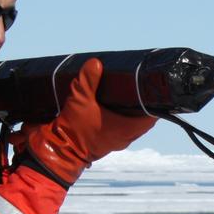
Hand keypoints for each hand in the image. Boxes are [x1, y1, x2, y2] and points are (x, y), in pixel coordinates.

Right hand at [19, 59, 156, 184]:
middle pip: (143, 120)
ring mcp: (115, 142)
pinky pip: (120, 130)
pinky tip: (112, 107)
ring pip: (132, 126)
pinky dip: (120, 119)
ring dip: (131, 113)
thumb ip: (87, 80)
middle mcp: (124, 138)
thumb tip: (95, 62)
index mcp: (126, 129)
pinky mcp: (105, 142)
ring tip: (127, 95)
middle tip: (138, 87)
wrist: (57, 151)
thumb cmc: (73, 129)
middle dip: (142, 105)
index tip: (152, 88)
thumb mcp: (80, 100)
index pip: (151, 117)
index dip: (155, 103)